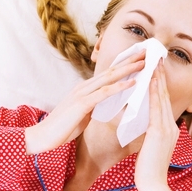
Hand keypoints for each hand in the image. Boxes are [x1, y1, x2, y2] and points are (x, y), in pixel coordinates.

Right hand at [24, 50, 145, 154]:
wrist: (43, 137)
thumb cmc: (63, 128)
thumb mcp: (84, 114)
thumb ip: (95, 106)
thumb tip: (107, 104)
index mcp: (85, 89)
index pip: (109, 74)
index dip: (125, 65)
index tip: (140, 59)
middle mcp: (84, 87)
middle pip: (112, 70)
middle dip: (130, 61)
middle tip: (148, 52)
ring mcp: (82, 93)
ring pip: (110, 78)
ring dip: (129, 69)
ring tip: (145, 63)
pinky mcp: (82, 104)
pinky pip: (104, 93)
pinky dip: (120, 87)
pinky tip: (133, 83)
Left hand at [134, 60, 179, 190]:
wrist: (153, 185)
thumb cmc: (148, 171)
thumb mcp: (152, 149)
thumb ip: (152, 136)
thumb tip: (147, 128)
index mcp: (169, 130)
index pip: (163, 103)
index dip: (159, 85)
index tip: (155, 69)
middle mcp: (171, 126)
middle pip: (165, 96)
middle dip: (160, 76)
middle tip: (156, 57)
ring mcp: (167, 128)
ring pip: (161, 98)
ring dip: (157, 78)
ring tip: (153, 62)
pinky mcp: (160, 132)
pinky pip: (156, 107)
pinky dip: (153, 92)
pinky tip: (150, 80)